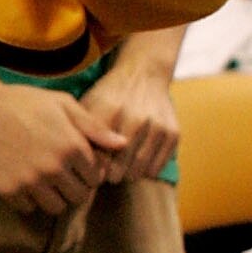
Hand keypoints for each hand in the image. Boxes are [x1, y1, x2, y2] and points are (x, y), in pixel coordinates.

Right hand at [0, 60, 124, 215]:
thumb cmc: (22, 101)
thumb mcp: (62, 104)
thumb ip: (93, 127)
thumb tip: (123, 144)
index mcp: (72, 146)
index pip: (95, 178)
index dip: (88, 172)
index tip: (75, 164)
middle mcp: (54, 167)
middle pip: (79, 197)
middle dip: (74, 187)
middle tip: (60, 174)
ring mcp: (30, 181)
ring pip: (56, 207)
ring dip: (53, 197)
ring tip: (43, 180)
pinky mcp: (8, 190)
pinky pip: (28, 208)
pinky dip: (28, 199)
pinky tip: (22, 180)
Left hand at [85, 50, 180, 183]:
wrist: (143, 74)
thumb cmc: (109, 94)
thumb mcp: (89, 103)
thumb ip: (83, 131)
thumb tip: (79, 163)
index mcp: (109, 109)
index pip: (99, 152)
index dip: (92, 167)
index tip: (90, 170)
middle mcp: (135, 117)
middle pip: (120, 164)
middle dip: (110, 176)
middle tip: (105, 177)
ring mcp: (157, 125)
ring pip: (139, 168)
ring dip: (128, 175)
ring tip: (120, 173)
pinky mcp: (173, 133)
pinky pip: (157, 166)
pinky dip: (145, 172)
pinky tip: (136, 167)